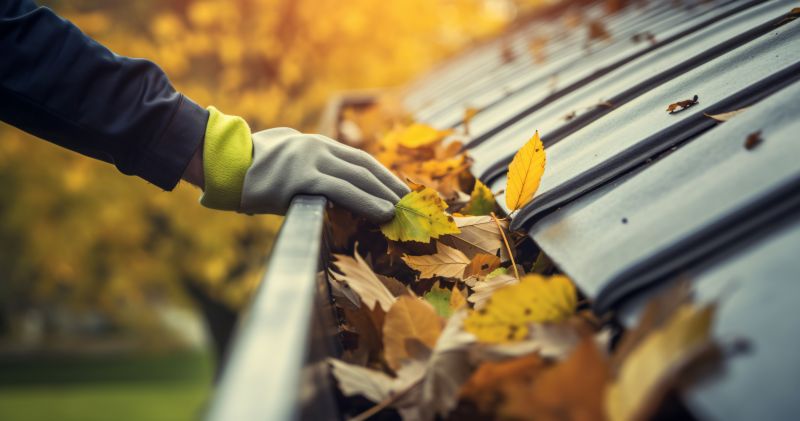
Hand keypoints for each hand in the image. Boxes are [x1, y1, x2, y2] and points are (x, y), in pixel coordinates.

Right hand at [240, 128, 408, 222]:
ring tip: (402, 209)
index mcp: (316, 143)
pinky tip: (382, 212)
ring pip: (358, 178)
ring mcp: (310, 161)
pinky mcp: (302, 178)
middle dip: (389, 184)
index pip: (358, 158)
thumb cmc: (252, 166)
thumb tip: (321, 179)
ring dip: (384, 194)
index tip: (399, 189)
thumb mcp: (285, 156)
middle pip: (364, 166)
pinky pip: (343, 190)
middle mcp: (317, 147)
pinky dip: (367, 201)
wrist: (222, 165)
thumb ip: (307, 164)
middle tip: (409, 201)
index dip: (382, 174)